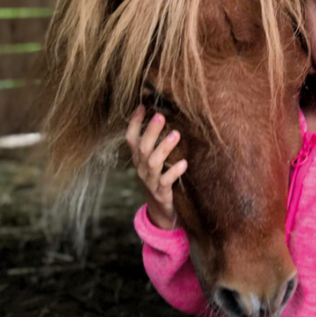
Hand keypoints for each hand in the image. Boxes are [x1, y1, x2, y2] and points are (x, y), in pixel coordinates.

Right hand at [126, 105, 187, 229]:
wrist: (161, 211)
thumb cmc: (160, 178)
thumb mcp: (155, 160)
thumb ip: (157, 142)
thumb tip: (166, 114)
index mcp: (139, 158)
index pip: (131, 138)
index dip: (134, 122)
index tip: (142, 105)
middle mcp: (142, 168)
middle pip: (142, 147)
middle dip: (151, 131)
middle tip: (161, 116)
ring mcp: (150, 181)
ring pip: (153, 162)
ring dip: (164, 148)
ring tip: (176, 135)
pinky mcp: (161, 193)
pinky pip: (166, 182)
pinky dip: (174, 172)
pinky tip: (184, 163)